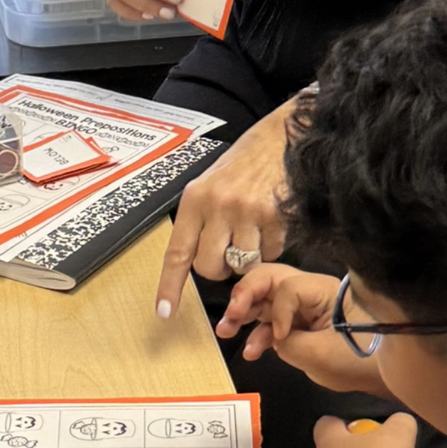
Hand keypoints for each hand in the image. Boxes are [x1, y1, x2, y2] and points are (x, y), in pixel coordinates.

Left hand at [156, 101, 293, 315]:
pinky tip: (271, 222)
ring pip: (242, 265)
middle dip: (220, 267)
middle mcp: (218, 207)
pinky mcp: (275, 216)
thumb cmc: (244, 162)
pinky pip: (271, 253)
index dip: (170, 286)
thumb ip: (200, 220)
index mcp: (195, 200)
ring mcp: (247, 212)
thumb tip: (194, 261)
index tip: (165, 312)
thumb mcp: (210, 183)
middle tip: (229, 246)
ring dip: (248, 257)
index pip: (177, 252)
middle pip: (211, 268)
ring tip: (253, 228)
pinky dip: (272, 245)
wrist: (282, 135)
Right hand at [215, 267, 383, 391]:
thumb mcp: (322, 354)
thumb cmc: (360, 360)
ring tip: (224, 331)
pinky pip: (272, 324)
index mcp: (322, 290)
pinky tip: (249, 352)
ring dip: (243, 314)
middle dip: (245, 294)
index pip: (287, 288)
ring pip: (264, 300)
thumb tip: (273, 336)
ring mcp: (303, 309)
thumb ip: (288, 342)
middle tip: (231, 314)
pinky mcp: (300, 326)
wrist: (383, 376)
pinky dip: (259, 335)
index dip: (278, 312)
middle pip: (269, 279)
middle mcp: (309, 293)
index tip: (281, 337)